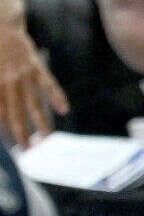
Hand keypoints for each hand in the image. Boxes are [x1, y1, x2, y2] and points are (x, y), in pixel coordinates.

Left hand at [0, 17, 66, 145]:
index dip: (4, 130)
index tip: (10, 144)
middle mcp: (8, 83)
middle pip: (15, 113)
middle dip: (20, 133)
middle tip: (27, 149)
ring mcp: (23, 75)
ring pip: (33, 102)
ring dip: (40, 121)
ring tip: (46, 138)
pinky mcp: (35, 66)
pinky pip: (48, 84)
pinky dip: (56, 96)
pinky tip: (64, 109)